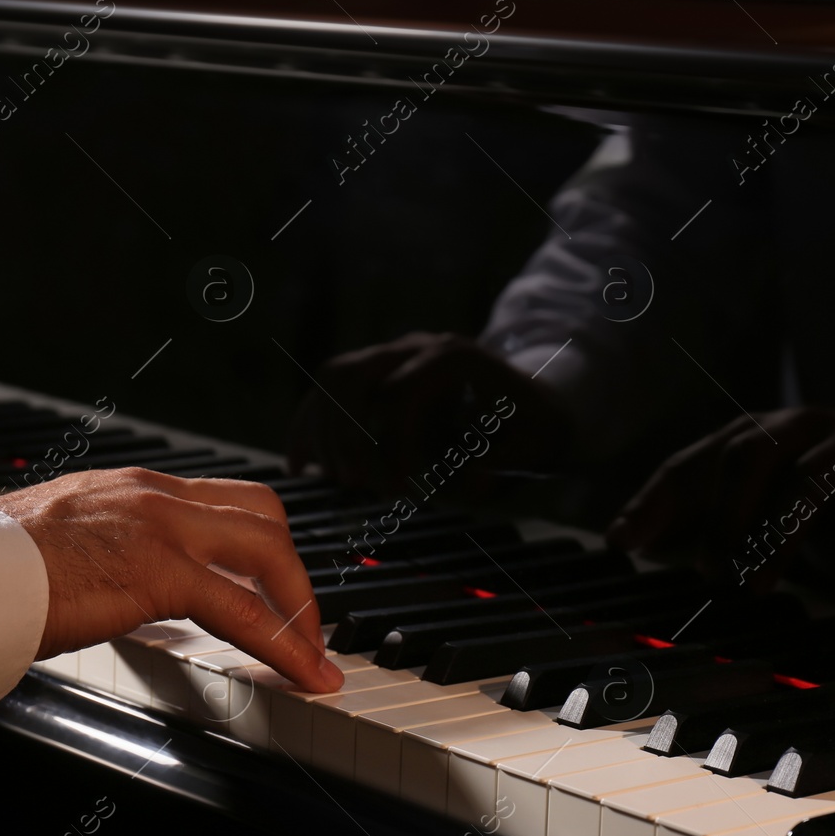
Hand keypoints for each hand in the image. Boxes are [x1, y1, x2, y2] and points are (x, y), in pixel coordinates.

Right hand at [0, 468, 343, 691]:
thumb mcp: (58, 547)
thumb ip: (101, 557)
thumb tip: (115, 592)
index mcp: (129, 488)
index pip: (223, 502)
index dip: (262, 545)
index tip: (276, 587)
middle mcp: (151, 494)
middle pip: (263, 514)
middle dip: (294, 571)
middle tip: (304, 624)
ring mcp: (158, 526)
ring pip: (267, 551)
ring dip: (302, 607)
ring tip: (312, 656)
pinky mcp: (157, 570)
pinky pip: (244, 608)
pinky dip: (285, 643)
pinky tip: (302, 673)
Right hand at [286, 332, 572, 492]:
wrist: (532, 402)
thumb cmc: (533, 426)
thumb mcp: (534, 444)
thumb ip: (504, 462)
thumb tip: (469, 479)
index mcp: (453, 357)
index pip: (399, 394)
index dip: (393, 445)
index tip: (402, 488)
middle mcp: (415, 347)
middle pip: (350, 376)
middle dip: (346, 437)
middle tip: (359, 486)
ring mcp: (390, 356)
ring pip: (331, 378)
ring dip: (322, 432)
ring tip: (335, 482)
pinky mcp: (375, 374)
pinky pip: (326, 391)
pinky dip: (308, 427)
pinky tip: (300, 467)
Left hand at [606, 405, 834, 601]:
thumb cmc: (814, 486)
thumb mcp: (756, 494)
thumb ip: (694, 513)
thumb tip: (617, 537)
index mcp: (753, 434)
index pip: (692, 461)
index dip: (654, 500)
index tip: (621, 542)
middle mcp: (799, 430)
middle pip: (750, 456)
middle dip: (723, 516)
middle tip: (710, 574)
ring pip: (811, 480)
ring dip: (779, 536)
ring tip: (758, 587)